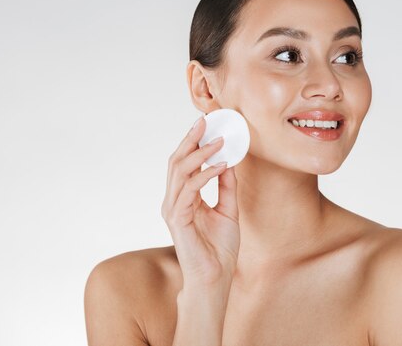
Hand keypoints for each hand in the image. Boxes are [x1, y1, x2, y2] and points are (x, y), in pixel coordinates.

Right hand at [161, 116, 239, 287]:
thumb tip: (228, 161)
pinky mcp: (178, 219)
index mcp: (183, 199)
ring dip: (200, 153)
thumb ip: (226, 187)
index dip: (192, 143)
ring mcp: (173, 210)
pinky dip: (205, 174)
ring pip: (179, 171)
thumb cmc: (219, 249)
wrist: (215, 278)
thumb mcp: (228, 210)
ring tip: (219, 141)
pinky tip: (220, 165)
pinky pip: (189, 189)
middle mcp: (174, 201)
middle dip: (190, 140)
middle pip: (176, 162)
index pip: (183, 164)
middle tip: (205, 122)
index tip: (206, 124)